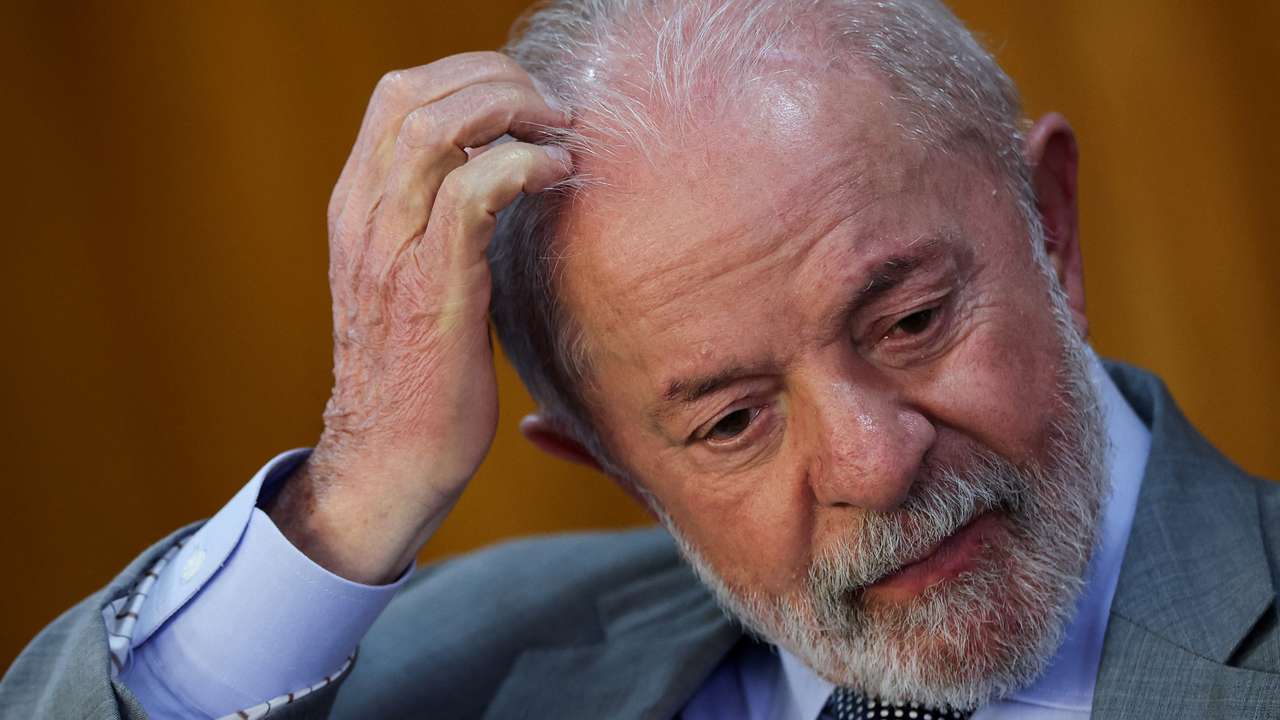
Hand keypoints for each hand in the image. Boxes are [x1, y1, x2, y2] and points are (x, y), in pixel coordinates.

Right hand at [264, 52, 571, 583]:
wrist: (387, 458)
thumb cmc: (416, 375)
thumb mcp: (412, 282)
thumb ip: (435, 226)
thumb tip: (499, 181)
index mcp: (358, 209)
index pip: (397, 96)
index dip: (469, 75)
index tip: (526, 102)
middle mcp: (365, 216)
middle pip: (414, 92)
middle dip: (496, 79)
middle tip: (552, 112)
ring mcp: (392, 249)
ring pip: (438, 127)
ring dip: (513, 112)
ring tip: (560, 136)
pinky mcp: (434, 287)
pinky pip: (474, 191)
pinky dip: (524, 165)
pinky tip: (559, 176)